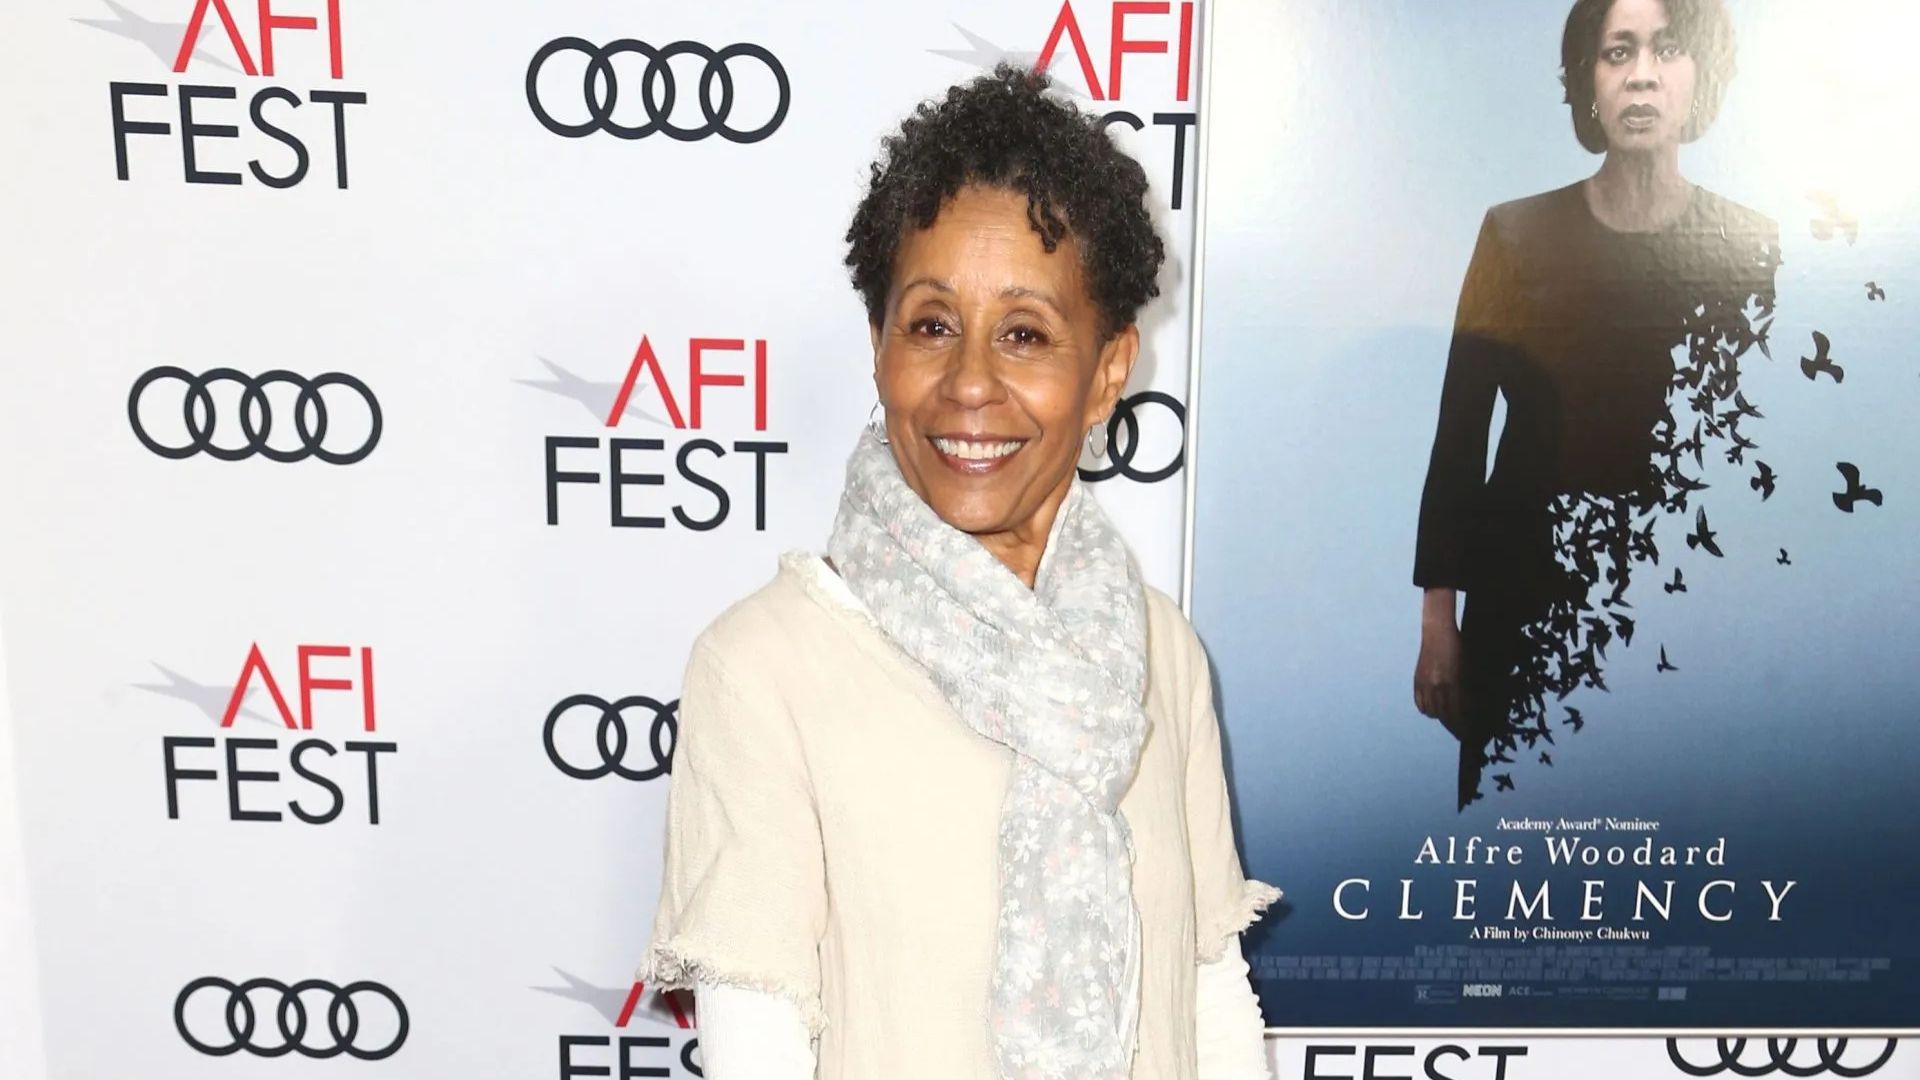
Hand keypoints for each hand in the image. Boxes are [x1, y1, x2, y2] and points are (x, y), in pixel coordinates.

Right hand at [1414, 590, 1463, 732]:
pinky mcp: (1417, 681)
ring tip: (1450, 719)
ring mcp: (1425, 684)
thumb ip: (1469, 691)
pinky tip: (1436, 709)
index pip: (1459, 715)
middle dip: (1455, 728)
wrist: (1437, 632)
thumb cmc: (1459, 648)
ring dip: (1442, 719)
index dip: (1464, 728)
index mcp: (1453, 683)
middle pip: (1446, 717)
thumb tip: (1473, 711)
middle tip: (1462, 734)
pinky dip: (1429, 710)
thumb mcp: (1470, 669)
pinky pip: (1421, 704)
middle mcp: (1437, 686)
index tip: (1470, 736)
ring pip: (1432, 713)